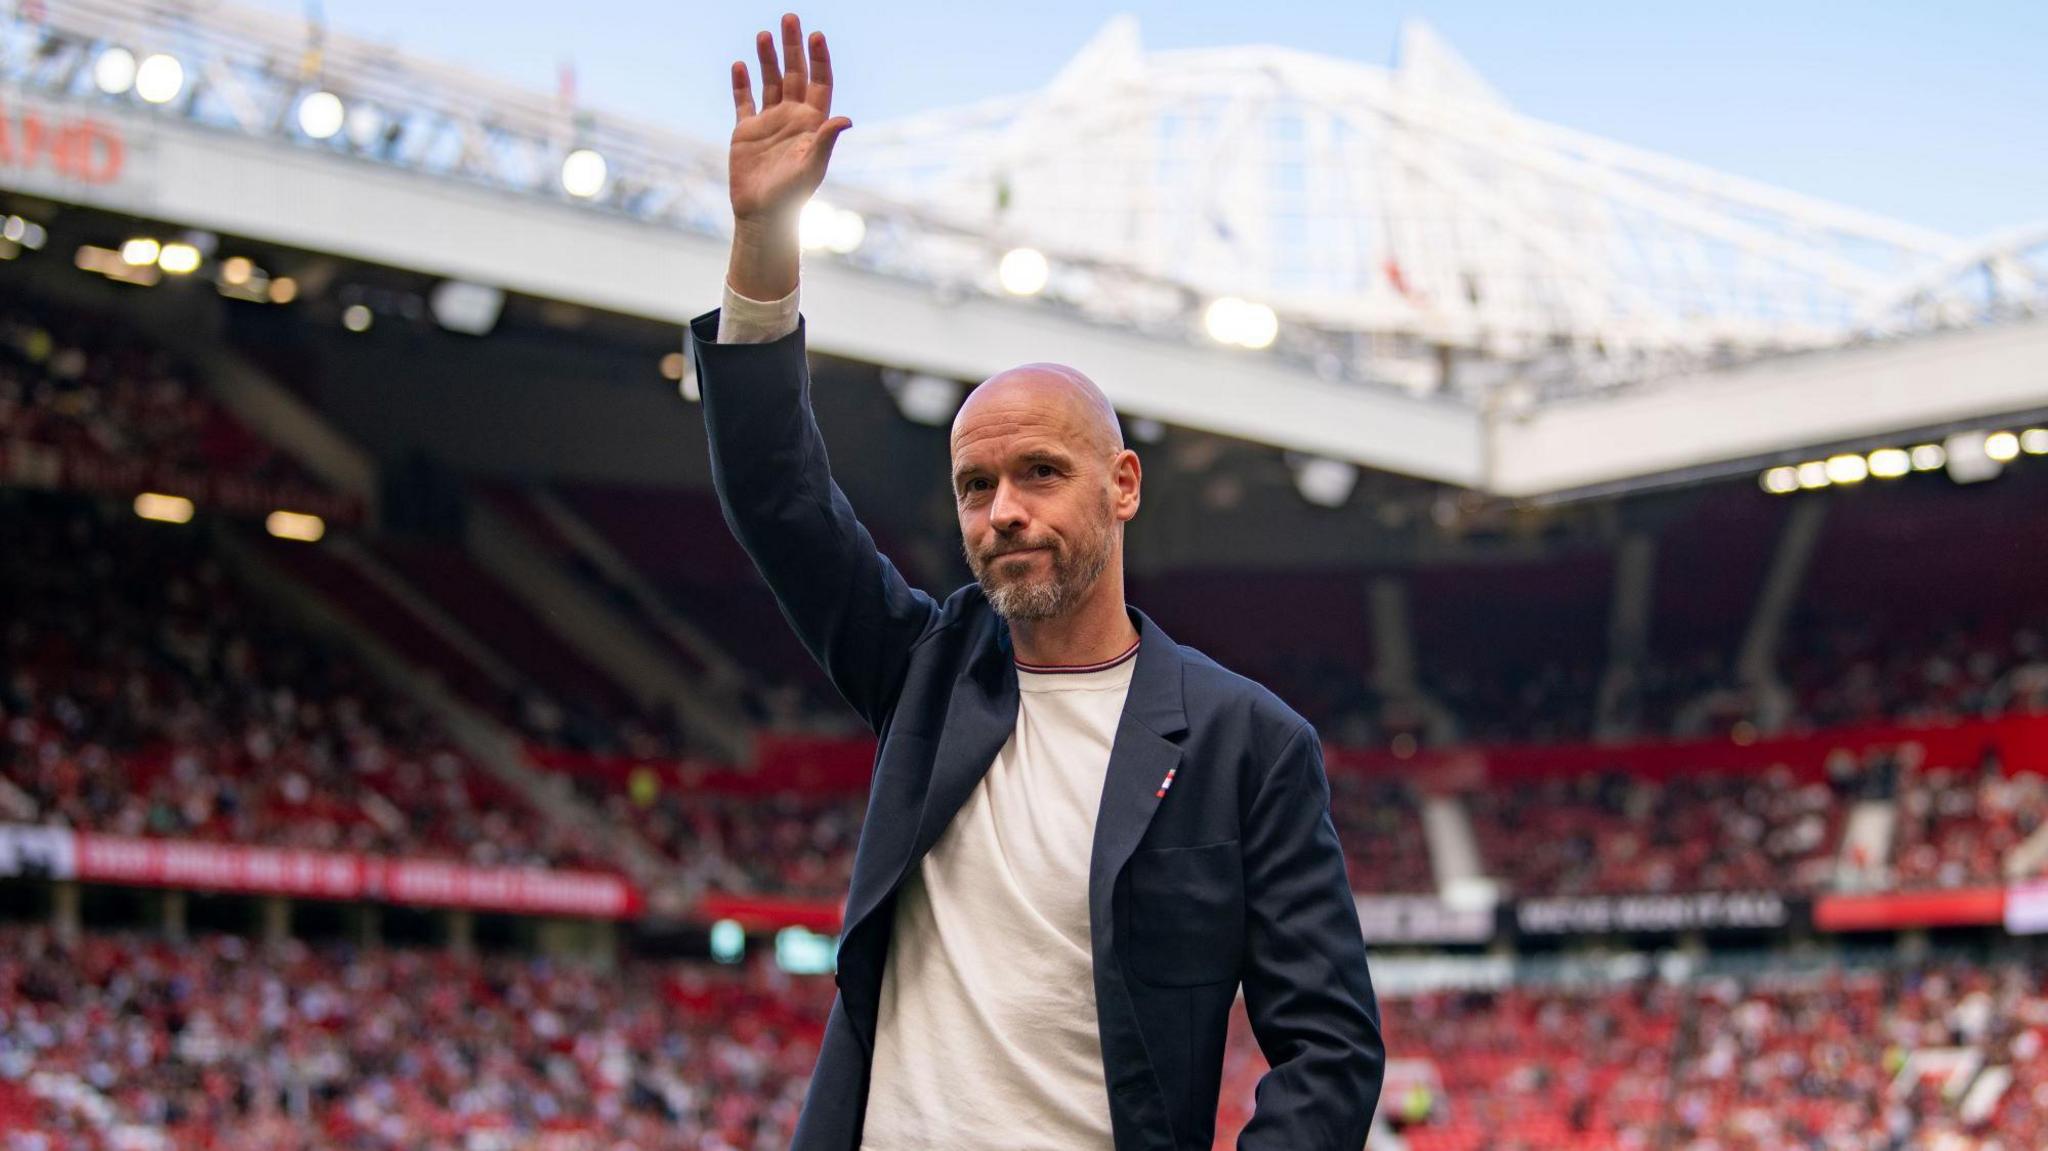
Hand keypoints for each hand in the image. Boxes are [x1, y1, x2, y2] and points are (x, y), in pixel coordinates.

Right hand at [729, 13, 849, 224]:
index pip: (819, 83)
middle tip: (790, 18)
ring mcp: (769, 122)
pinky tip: (740, 65)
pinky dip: (742, 84)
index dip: (819, 59)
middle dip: (793, 47)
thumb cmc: (792, 196)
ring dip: (767, 59)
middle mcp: (792, 118)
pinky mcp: (746, 131)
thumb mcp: (812, 167)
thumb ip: (825, 141)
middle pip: (794, 74)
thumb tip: (845, 118)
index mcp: (812, 123)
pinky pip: (744, 101)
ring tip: (763, 34)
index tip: (816, 35)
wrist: (763, 216)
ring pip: (769, 82)